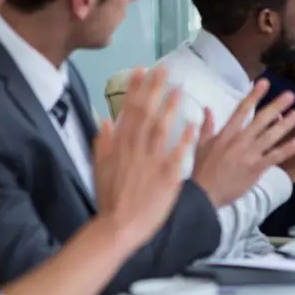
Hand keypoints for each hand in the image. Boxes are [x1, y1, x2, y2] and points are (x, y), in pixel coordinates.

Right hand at [93, 68, 195, 247]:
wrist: (118, 226)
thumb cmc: (110, 198)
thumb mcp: (100, 168)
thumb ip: (103, 142)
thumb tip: (104, 119)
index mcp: (120, 146)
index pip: (129, 111)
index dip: (136, 89)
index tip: (142, 70)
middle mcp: (135, 149)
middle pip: (146, 114)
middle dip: (154, 90)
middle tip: (164, 69)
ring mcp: (152, 162)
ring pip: (161, 129)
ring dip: (170, 108)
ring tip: (179, 89)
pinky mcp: (167, 176)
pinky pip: (178, 154)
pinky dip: (185, 138)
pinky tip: (193, 123)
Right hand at [192, 80, 294, 206]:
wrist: (203, 193)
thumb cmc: (202, 170)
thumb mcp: (200, 145)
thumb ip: (206, 126)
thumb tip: (207, 109)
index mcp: (226, 133)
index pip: (242, 109)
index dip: (254, 95)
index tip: (264, 82)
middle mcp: (239, 140)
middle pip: (261, 119)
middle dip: (276, 105)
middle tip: (290, 95)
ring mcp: (248, 154)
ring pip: (270, 136)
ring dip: (285, 124)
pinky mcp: (255, 168)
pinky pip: (273, 157)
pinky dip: (286, 150)